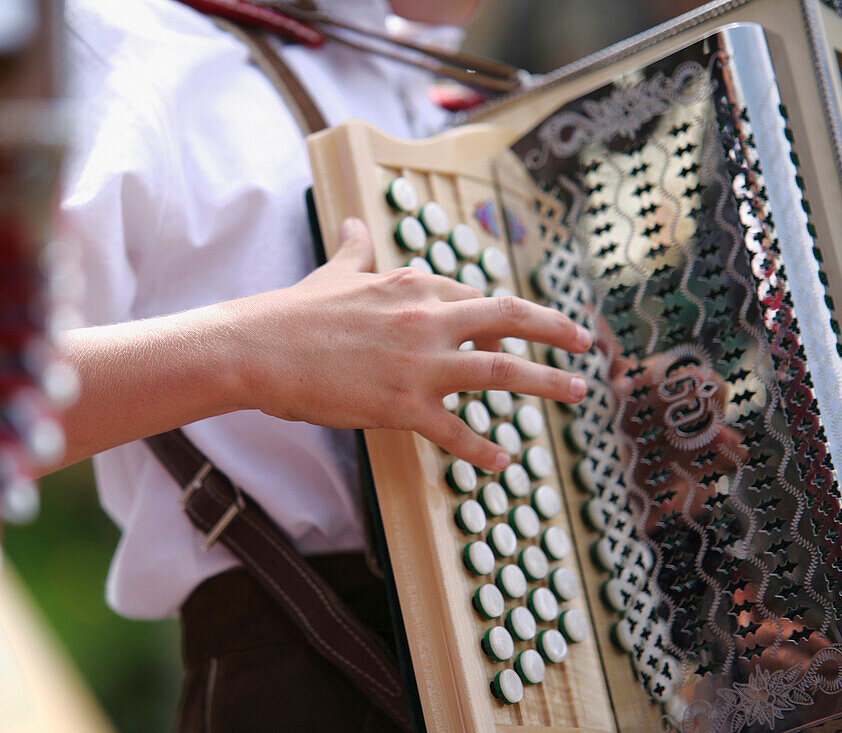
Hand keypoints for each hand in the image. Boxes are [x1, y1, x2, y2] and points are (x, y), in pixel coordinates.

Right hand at [233, 218, 591, 471]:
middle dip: (555, 329)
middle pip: (509, 317)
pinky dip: (483, 449)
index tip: (528, 323)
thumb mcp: (333, 273)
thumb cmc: (292, 313)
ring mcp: (418, 362)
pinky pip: (456, 430)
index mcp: (412, 285)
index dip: (507, 312)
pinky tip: (502, 461)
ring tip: (575, 391)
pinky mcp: (402, 403)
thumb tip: (352, 222)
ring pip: (501, 369)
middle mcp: (427, 318)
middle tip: (585, 342)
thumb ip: (353, 249)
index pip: (475, 297)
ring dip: (546, 380)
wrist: (257, 348)